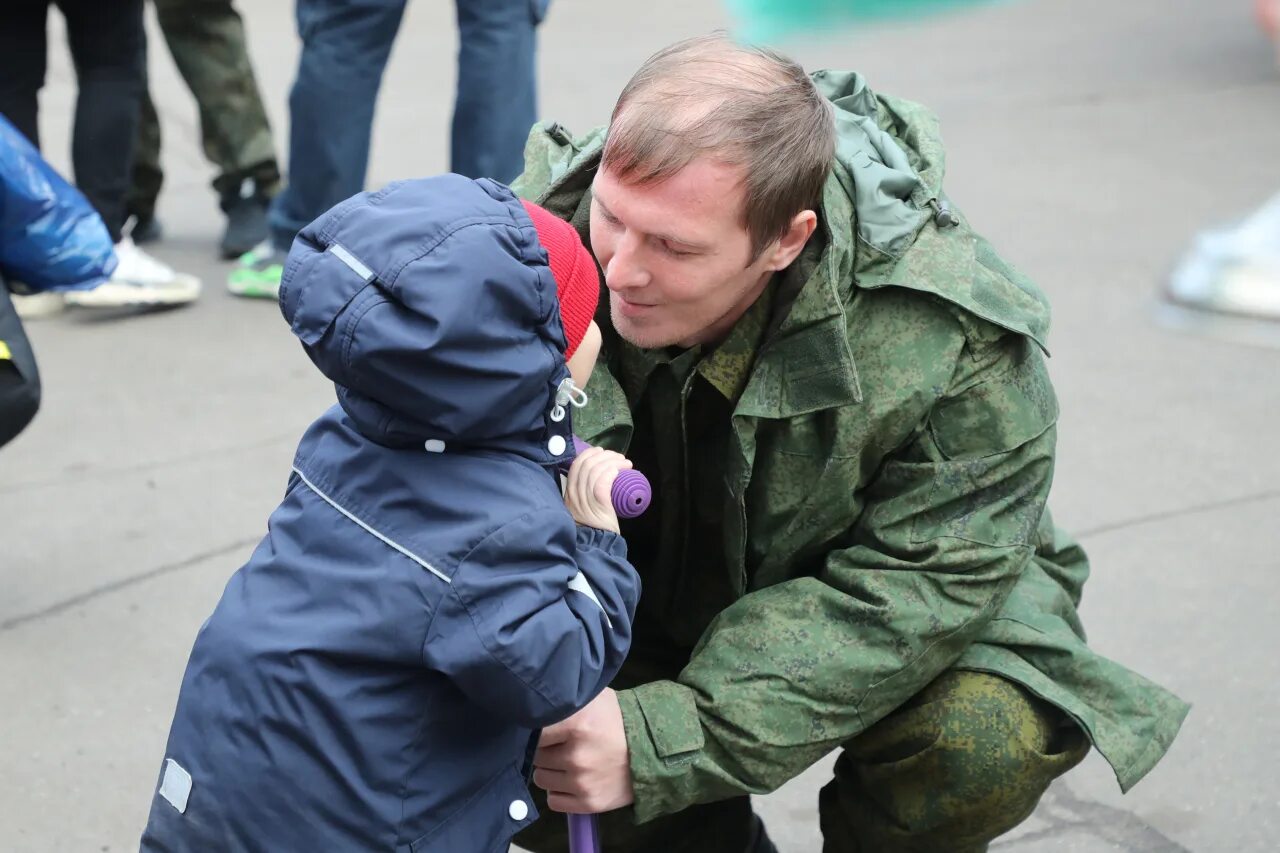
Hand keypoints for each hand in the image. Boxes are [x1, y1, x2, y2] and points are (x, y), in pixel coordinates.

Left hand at [533, 688, 633, 813]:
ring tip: (570, 761)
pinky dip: (560, 791)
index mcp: (577, 724)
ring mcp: (582, 782)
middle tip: (563, 743)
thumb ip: (566, 701)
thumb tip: (538, 702)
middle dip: (546, 749)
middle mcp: (576, 756)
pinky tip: (574, 779)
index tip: (546, 728)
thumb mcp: (595, 699)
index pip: (534, 731)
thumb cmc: (619, 720)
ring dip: (551, 770)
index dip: (537, 729)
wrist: (653, 751)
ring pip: (541, 778)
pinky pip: (553, 800)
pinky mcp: (588, 803)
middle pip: (536, 755)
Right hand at [564, 446, 632, 533]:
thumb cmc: (592, 527)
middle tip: (619, 457)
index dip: (589, 454)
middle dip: (605, 455)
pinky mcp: (598, 502)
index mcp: (569, 493)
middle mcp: (574, 493)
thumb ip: (583, 496)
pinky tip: (620, 470)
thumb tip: (598, 479)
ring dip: (613, 461)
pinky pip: (603, 480)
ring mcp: (584, 498)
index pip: (576, 465)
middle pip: (587, 464)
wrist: (595, 545)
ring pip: (597, 469)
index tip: (602, 452)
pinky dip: (612, 471)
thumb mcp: (582, 509)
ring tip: (626, 463)